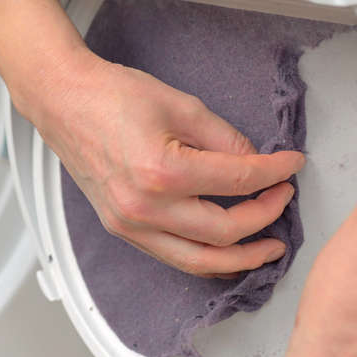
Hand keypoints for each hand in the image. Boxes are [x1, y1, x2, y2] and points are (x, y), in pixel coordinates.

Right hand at [36, 50, 303, 275]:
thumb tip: (255, 164)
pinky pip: (173, 257)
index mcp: (163, 172)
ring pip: (199, 261)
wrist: (64, 101)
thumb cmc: (112, 95)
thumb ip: (225, 139)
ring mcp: (130, 224)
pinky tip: (226, 249)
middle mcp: (145, 208)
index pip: (238, 182)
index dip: (274, 174)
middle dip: (265, 217)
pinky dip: (206, 258)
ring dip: (241, 258)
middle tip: (283, 198)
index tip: (291, 165)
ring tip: (268, 247)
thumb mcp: (181, 105)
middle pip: (224, 232)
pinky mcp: (122, 229)